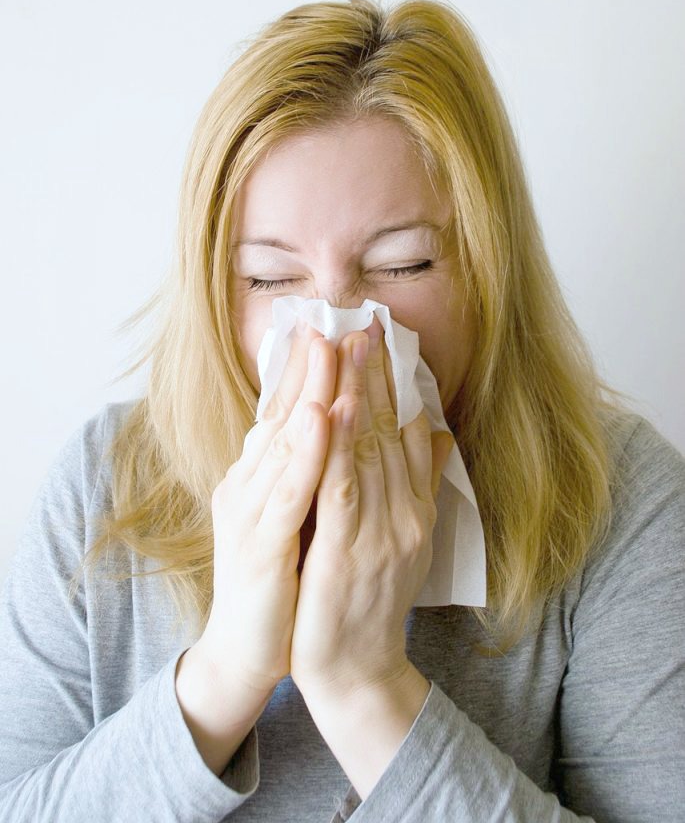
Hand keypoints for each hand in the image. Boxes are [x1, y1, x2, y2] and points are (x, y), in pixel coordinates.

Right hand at [194, 322, 336, 695]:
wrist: (248, 650)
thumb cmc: (282, 581)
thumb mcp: (304, 519)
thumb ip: (323, 474)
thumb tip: (346, 433)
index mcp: (261, 478)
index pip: (286, 413)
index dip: (309, 371)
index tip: (332, 327)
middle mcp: (248, 485)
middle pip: (283, 416)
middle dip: (313, 367)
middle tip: (334, 320)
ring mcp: (250, 513)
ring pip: (283, 443)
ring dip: (309, 392)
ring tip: (330, 349)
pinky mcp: (259, 544)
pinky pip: (286, 491)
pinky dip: (305, 451)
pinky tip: (321, 417)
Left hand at [290, 316, 453, 700]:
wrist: (360, 670)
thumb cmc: (374, 600)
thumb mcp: (408, 538)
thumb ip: (421, 485)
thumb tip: (435, 432)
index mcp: (415, 507)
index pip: (406, 431)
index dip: (393, 382)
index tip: (382, 337)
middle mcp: (406, 512)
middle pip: (389, 430)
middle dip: (376, 373)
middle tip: (366, 321)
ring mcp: (381, 532)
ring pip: (368, 450)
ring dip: (359, 393)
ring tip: (350, 344)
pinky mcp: (348, 553)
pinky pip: (343, 491)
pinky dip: (339, 448)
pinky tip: (332, 409)